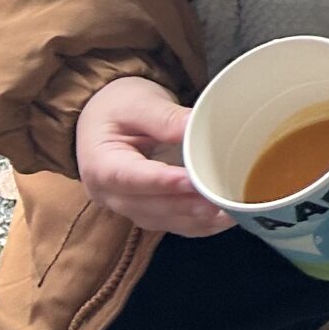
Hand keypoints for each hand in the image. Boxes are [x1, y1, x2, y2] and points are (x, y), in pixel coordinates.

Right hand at [76, 76, 230, 236]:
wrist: (106, 118)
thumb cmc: (119, 107)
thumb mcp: (138, 103)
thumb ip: (165, 117)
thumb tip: (197, 126)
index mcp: (100, 164)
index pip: (130, 178)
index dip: (161, 182)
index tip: (191, 181)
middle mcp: (108, 193)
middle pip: (147, 206)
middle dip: (184, 206)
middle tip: (219, 201)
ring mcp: (126, 206)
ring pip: (160, 220)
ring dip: (194, 219)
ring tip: (228, 213)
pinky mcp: (144, 209)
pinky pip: (169, 223)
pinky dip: (195, 225)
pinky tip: (222, 219)